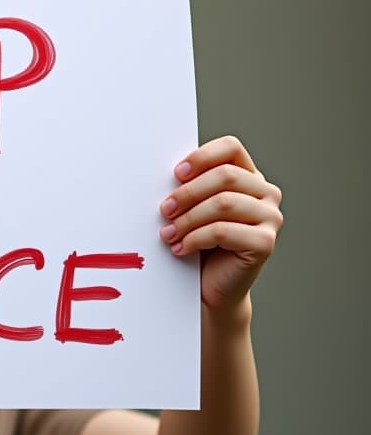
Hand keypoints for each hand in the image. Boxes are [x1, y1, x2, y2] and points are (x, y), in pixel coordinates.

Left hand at [159, 135, 282, 313]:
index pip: (231, 148)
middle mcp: (266, 193)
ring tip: (168, 234)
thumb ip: (190, 187)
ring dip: (188, 219)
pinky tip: (181, 248)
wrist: (209, 286)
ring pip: (223, 203)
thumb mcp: (192, 208)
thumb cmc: (199, 243)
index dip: (202, 157)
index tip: (175, 174)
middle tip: (164, 210)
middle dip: (187, 193)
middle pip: (224, 176)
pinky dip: (195, 238)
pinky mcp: (265, 242)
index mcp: (249, 176)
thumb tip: (167, 175)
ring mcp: (270, 217)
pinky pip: (223, 231)